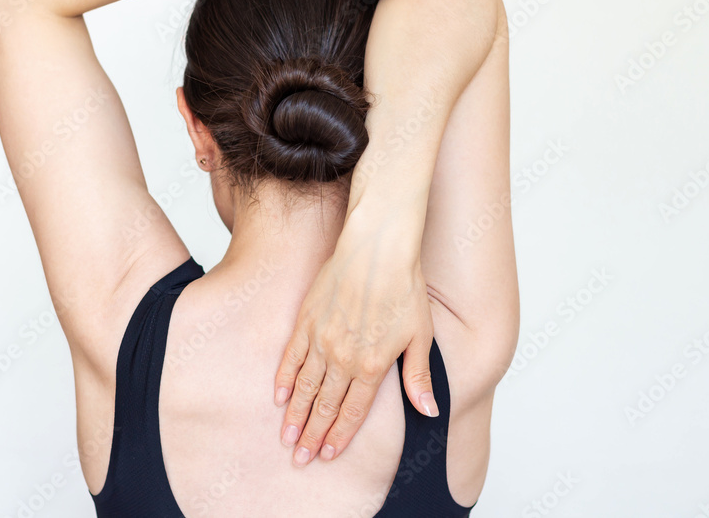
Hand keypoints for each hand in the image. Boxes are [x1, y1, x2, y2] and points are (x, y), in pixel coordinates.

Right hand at [274, 222, 436, 466]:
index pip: (353, 411)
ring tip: (287, 437)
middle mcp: (344, 357)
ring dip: (295, 415)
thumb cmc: (404, 287)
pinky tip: (279, 397)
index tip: (328, 454)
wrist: (378, 248)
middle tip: (300, 459)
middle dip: (312, 435)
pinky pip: (291, 356)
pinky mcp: (307, 319)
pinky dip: (284, 379)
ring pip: (304, 386)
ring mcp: (321, 339)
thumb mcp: (420, 336)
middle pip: (324, 405)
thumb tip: (429, 411)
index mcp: (373, 365)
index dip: (339, 435)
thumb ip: (417, 377)